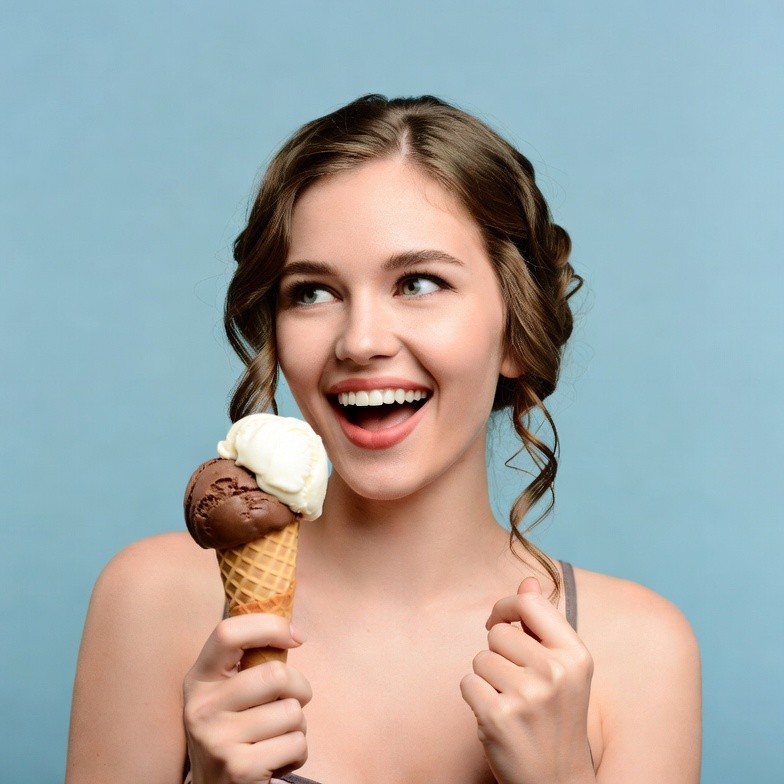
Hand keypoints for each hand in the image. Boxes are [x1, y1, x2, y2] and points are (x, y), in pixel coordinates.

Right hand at [183, 614, 311, 783]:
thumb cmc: (235, 732)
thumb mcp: (228, 694)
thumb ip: (249, 664)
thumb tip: (294, 632)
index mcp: (200, 679)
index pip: (229, 632)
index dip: (270, 626)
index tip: (297, 637)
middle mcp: (201, 707)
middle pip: (276, 675)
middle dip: (300, 688)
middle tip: (293, 701)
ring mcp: (217, 739)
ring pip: (292, 712)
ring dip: (298, 726)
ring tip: (277, 737)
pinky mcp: (239, 768)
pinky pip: (296, 744)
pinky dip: (297, 753)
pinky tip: (275, 760)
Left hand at [460, 578, 594, 783]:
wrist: (558, 782)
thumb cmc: (556, 718)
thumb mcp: (563, 669)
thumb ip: (544, 624)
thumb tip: (526, 581)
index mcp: (575, 655)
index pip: (529, 604)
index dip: (506, 608)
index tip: (500, 622)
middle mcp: (555, 672)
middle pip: (498, 634)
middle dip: (498, 654)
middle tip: (516, 684)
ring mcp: (528, 696)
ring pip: (480, 659)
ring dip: (487, 679)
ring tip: (510, 702)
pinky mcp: (499, 717)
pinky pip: (467, 683)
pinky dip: (475, 698)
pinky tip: (496, 717)